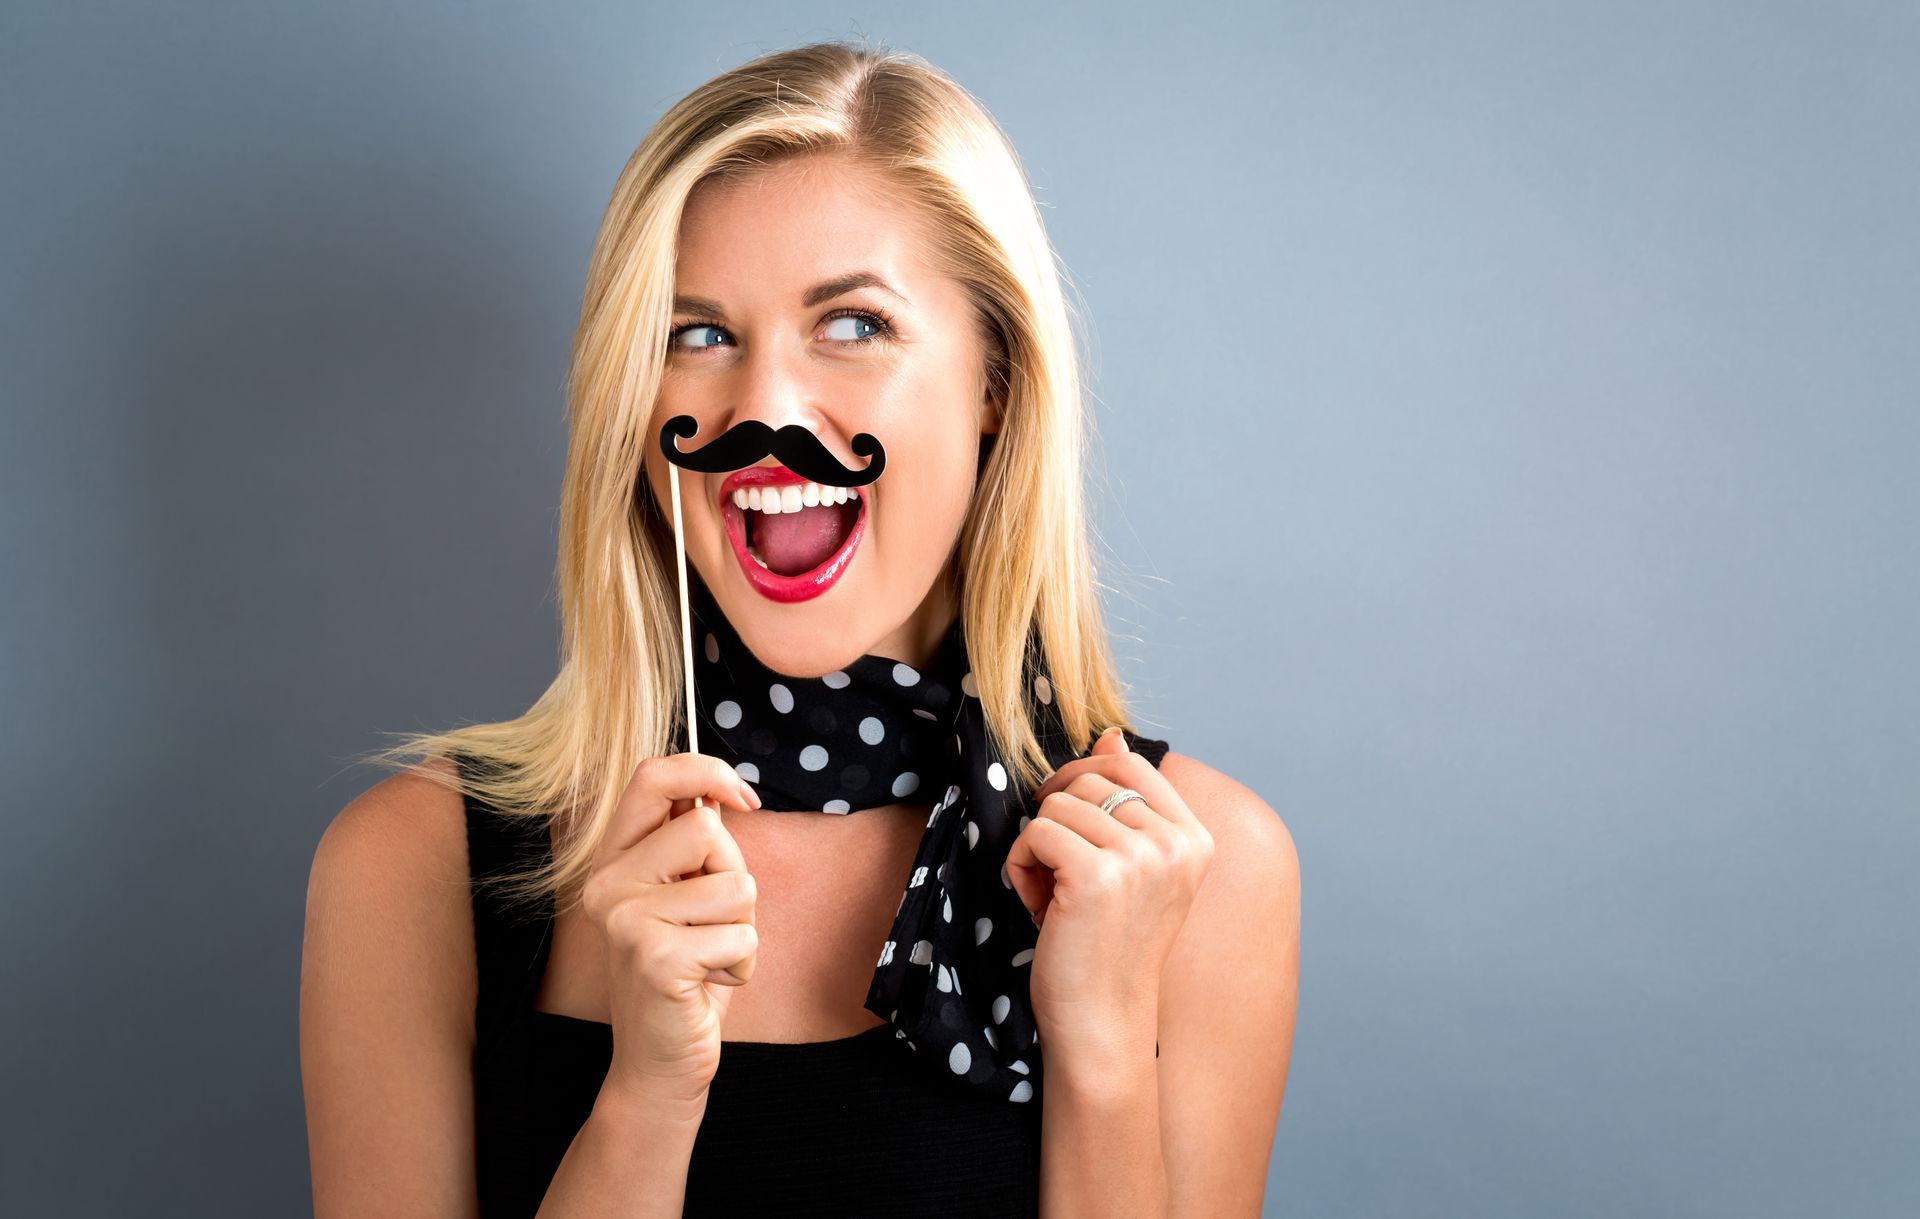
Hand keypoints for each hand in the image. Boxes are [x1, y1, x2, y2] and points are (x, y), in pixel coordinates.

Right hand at [578, 753, 761, 1111]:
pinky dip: (742, 962)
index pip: (652, 777)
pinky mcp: (654, 956)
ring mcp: (625, 919)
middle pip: (707, 829)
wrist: (659, 1063)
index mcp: (614, 860)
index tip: (744, 800)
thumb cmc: (687, 975)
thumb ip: (692, 850)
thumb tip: (721, 796)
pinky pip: (740, 933)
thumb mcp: (686, 899)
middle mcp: (608, 883)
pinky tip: (708, 984)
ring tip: (709, 956)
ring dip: (743, 926)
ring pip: (735, 883)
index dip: (707, 772)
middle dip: (734, 875)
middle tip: (710, 923)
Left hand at [1005, 729, 1213, 1068]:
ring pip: (1057, 807)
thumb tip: (1110, 736)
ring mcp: (1140, 858)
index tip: (1071, 821)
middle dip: (1060, 822)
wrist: (1103, 1023)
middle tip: (1064, 878)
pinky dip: (1021, 868)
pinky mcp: (1096, 876)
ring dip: (1038, 848)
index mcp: (1195, 838)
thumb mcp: (1131, 867)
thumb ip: (1126, 802)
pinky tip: (1041, 907)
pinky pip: (1034, 834)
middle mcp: (1176, 844)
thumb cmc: (1108, 947)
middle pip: (1089, 781)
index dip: (1087, 780)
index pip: (1133, 764)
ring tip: (1056, 897)